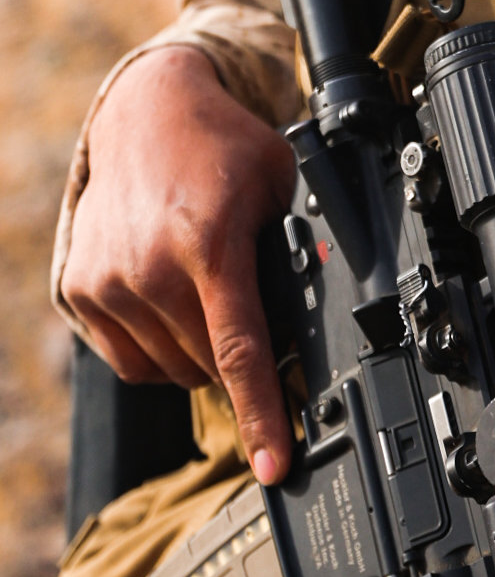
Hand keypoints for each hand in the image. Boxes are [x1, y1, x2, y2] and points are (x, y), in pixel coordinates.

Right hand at [63, 45, 296, 482]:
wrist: (144, 111)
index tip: (274, 465)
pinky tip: (174, 304)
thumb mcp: (282, 183)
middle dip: (241, 354)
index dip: (263, 415)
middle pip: (210, 366)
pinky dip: (159, 349)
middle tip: (252, 305)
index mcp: (209, 245)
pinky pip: (131, 361)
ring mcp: (108, 285)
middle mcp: (150, 270)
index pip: (241, 351)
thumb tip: (331, 309)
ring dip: (199, 352)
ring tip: (209, 291)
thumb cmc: (221, 146)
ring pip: (171, 370)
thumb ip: (302, 246)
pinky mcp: (80, 292)